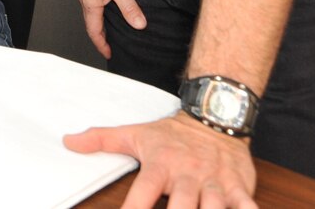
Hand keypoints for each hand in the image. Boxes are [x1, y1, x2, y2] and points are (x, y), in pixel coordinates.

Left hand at [64, 112, 257, 207]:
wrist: (212, 115)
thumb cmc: (170, 134)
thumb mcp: (135, 134)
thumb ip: (101, 140)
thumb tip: (68, 142)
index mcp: (161, 165)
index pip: (144, 192)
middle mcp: (187, 176)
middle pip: (182, 207)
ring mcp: (214, 182)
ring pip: (214, 208)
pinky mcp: (238, 186)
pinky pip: (246, 205)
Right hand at [77, 0, 145, 58]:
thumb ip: (129, 8)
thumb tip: (138, 24)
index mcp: (90, 4)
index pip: (93, 31)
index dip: (101, 44)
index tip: (108, 53)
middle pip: (91, 23)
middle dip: (101, 36)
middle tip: (110, 44)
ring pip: (93, 12)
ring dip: (102, 22)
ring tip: (112, 28)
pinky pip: (95, 1)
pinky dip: (102, 10)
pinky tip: (111, 4)